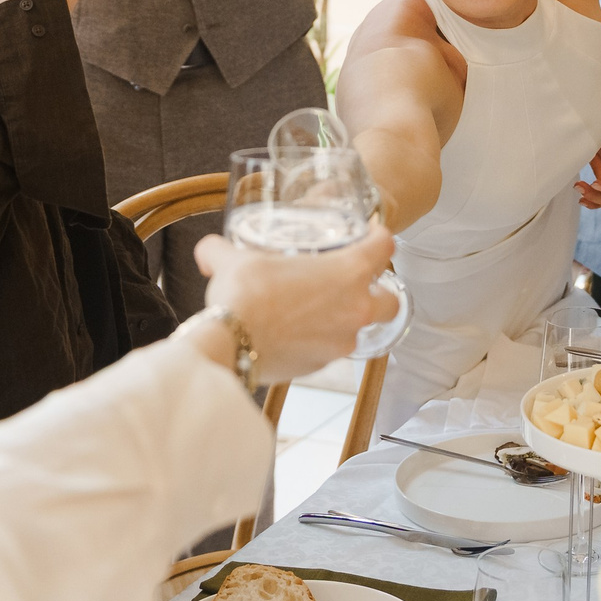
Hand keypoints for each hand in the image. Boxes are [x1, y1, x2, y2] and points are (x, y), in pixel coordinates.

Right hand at [191, 229, 397, 383]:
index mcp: (347, 272)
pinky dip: (320, 341)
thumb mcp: (234, 259)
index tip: (372, 235)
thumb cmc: (244, 295)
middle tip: (357, 284)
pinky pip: (332, 350)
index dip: (381, 237)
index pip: (385, 247)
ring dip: (346, 319)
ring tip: (319, 311)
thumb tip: (208, 251)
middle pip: (391, 300)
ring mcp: (341, 341)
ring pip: (361, 329)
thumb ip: (222, 250)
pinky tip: (297, 333)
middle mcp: (354, 308)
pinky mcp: (323, 365)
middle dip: (381, 292)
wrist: (230, 344)